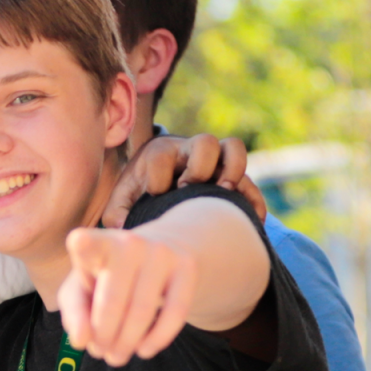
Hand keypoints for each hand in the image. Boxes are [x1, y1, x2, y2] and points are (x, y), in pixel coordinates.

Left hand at [57, 228, 196, 365]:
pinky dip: (157, 339)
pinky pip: (175, 313)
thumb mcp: (82, 288)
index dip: (83, 244)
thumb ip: (74, 313)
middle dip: (103, 336)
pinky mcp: (187, 267)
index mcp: (97, 244)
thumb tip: (81, 341)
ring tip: (116, 357)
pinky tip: (144, 350)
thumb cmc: (109, 275)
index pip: (88, 243)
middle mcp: (129, 243)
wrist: (159, 250)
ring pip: (142, 311)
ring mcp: (160, 253)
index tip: (79, 241)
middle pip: (112, 301)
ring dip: (126, 343)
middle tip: (100, 353)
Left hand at [103, 134, 266, 227]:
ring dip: (233, 169)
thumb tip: (122, 229)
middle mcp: (189, 152)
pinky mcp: (232, 179)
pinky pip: (251, 182)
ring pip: (234, 147)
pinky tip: (251, 220)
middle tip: (188, 190)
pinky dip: (253, 200)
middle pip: (206, 141)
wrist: (157, 188)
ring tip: (224, 193)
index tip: (155, 193)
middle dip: (199, 167)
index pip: (163, 154)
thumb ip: (116, 213)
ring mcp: (214, 162)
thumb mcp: (121, 202)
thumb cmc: (138, 194)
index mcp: (160, 153)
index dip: (159, 176)